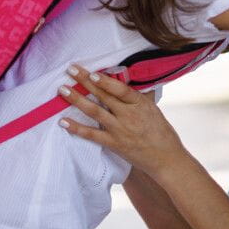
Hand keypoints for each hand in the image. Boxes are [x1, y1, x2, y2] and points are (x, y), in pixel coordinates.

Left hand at [57, 65, 187, 177]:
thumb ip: (139, 96)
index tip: (92, 73)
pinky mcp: (113, 144)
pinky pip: (91, 135)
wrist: (166, 158)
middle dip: (85, 81)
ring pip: (94, 112)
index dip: (105, 81)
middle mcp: (129, 116)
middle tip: (70, 70)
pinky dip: (76, 128)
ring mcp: (120, 130)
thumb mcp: (153, 109)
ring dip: (76, 99)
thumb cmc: (161, 132)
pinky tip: (63, 121)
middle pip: (103, 96)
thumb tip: (128, 79)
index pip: (120, 89)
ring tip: (62, 90)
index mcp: (140, 104)